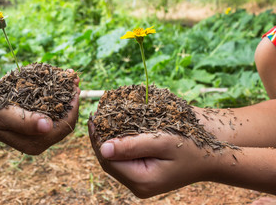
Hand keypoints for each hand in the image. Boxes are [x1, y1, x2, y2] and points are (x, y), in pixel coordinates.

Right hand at [0, 73, 79, 154]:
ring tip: (72, 80)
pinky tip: (63, 83)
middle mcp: (43, 141)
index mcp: (36, 143)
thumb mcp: (7, 115)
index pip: (63, 127)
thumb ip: (26, 121)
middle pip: (67, 122)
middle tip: (75, 81)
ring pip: (64, 116)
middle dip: (72, 101)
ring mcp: (43, 135)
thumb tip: (48, 125)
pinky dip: (61, 98)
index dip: (72, 108)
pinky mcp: (42, 126)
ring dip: (69, 98)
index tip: (74, 89)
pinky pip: (57, 112)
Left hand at [88, 121, 214, 197]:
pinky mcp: (144, 174)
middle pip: (109, 162)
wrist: (211, 156)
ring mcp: (141, 182)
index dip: (97, 139)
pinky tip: (116, 129)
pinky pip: (124, 159)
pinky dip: (118, 144)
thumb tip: (104, 148)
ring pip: (115, 161)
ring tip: (101, 121)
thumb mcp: (162, 142)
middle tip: (95, 117)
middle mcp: (138, 186)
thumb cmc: (190, 146)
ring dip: (107, 141)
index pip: (109, 160)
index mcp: (142, 181)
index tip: (93, 118)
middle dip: (99, 140)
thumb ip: (133, 146)